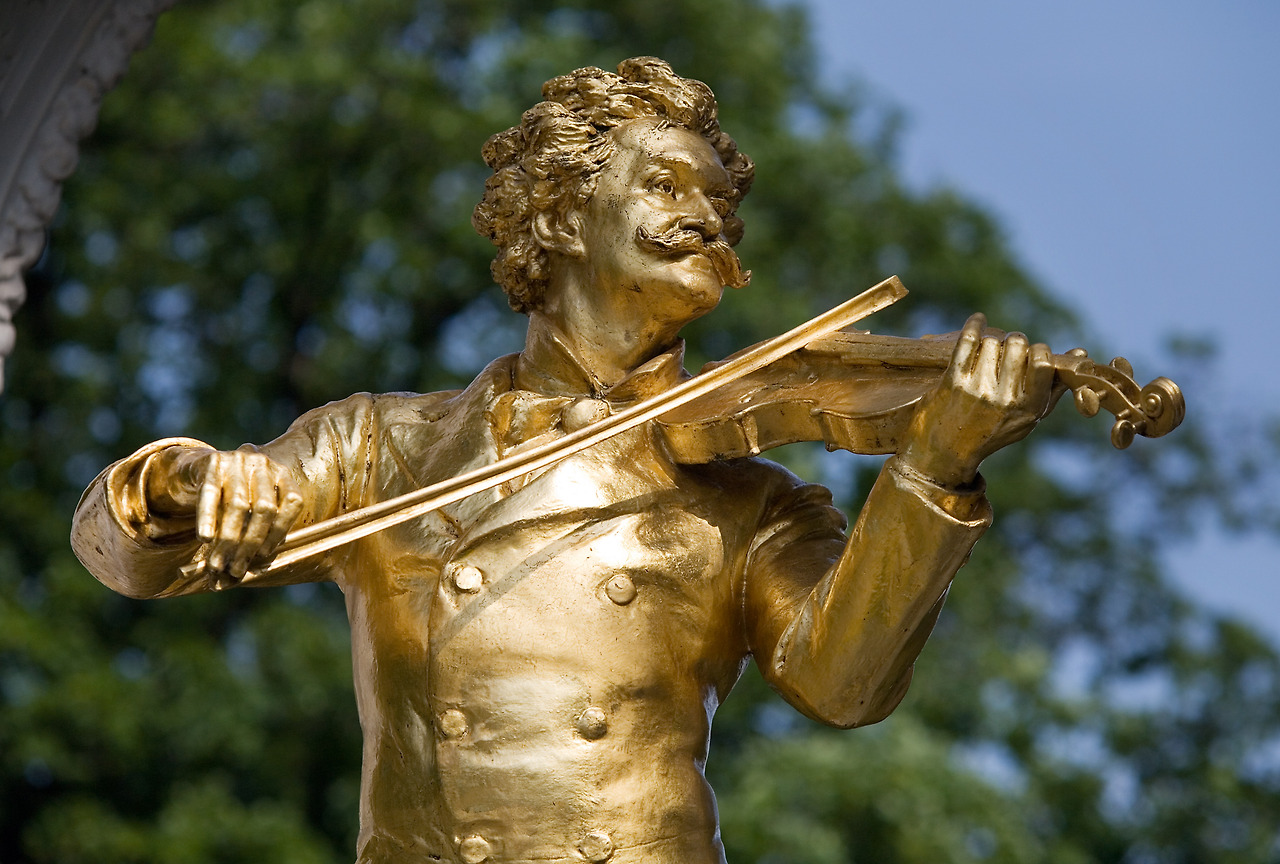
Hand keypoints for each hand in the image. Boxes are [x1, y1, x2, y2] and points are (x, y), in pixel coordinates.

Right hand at [152, 448, 303, 582]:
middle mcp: (263, 464)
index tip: (265, 555)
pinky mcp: (212, 461)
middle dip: (251, 543)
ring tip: (219, 563)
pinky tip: (205, 538)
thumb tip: (257, 565)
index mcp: (282, 473)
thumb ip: (260, 529)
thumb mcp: (253, 505)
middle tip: (236, 568)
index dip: (281, 530)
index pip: (293, 502)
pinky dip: (208, 519)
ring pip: (238, 505)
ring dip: (229, 539)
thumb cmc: (232, 496)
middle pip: (264, 508)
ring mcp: (238, 460)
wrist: (199, 467)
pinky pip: (210, 494)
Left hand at [897, 313, 1055, 487]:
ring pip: (993, 341)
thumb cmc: (993, 431)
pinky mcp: (953, 382)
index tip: (1032, 354)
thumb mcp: (1029, 417)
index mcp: (1029, 408)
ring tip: (989, 353)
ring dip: (992, 341)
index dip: (1039, 351)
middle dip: (1015, 342)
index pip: (1043, 362)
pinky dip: (974, 325)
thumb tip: (1081, 353)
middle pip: (1018, 344)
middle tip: (1009, 350)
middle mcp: (1005, 399)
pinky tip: (978, 321)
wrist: (945, 452)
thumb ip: (1054, 386)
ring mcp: (978, 389)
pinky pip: (967, 341)